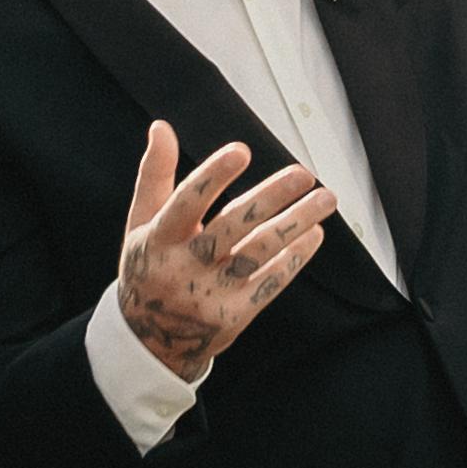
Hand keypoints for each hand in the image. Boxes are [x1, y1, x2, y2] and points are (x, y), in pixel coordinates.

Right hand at [118, 120, 339, 377]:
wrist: (149, 341)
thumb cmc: (149, 267)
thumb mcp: (141, 224)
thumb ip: (155, 176)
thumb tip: (162, 127)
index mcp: (156, 240)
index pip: (185, 203)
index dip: (213, 177)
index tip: (242, 150)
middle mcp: (182, 268)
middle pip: (231, 227)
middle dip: (270, 198)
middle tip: (304, 173)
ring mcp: (209, 295)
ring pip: (259, 253)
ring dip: (296, 224)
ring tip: (325, 199)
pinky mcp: (233, 316)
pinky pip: (270, 283)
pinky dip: (294, 258)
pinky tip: (315, 234)